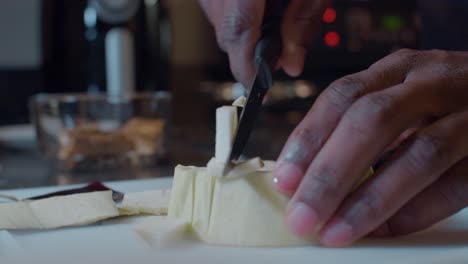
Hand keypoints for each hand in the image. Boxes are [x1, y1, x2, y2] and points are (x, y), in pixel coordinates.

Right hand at [198, 0, 329, 86]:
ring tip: (275, 21)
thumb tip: (291, 65)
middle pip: (227, 31)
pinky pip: (219, 9)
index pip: (238, 31)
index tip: (258, 91)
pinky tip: (262, 9)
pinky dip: (240, 17)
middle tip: (281, 55)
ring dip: (246, 34)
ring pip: (220, 22)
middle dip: (251, 53)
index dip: (248, 67)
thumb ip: (304, 21)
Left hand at [273, 49, 467, 246]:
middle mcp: (432, 82)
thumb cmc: (440, 103)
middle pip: (373, 121)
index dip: (309, 139)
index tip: (284, 180)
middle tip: (302, 216)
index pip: (342, 96)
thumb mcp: (398, 99)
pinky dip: (417, 211)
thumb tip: (304, 178)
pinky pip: (457, 184)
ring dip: (371, 199)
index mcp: (397, 70)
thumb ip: (358, 128)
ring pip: (420, 153)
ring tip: (336, 232)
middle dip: (331, 173)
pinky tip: (385, 230)